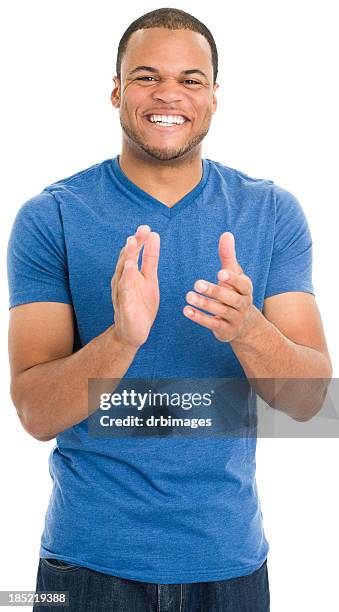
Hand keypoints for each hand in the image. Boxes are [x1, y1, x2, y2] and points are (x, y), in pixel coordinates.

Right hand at [111, 225, 159, 349]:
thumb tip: (154, 235)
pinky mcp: (124, 304)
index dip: (140, 240)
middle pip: (127, 258)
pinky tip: (130, 267)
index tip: (147, 227)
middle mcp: (122, 280)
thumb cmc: (141, 304)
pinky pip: (124, 289)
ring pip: (123, 271)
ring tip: (133, 242)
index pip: (134, 253)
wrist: (133, 333)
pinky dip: (127, 278)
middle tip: (141, 229)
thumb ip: (150, 258)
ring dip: (128, 256)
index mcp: (129, 273)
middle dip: (134, 244)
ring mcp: (122, 292)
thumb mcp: (150, 278)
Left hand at [183, 232, 253, 341]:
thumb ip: (228, 256)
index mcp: (246, 289)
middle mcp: (243, 304)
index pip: (242, 284)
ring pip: (221, 312)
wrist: (243, 324)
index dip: (232, 279)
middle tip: (196, 284)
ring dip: (204, 304)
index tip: (220, 273)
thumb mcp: (233, 274)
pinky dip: (199, 317)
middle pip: (231, 299)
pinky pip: (213, 324)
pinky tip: (186, 310)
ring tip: (189, 296)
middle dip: (214, 291)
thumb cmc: (234, 291)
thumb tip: (226, 234)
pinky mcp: (226, 331)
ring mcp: (235, 319)